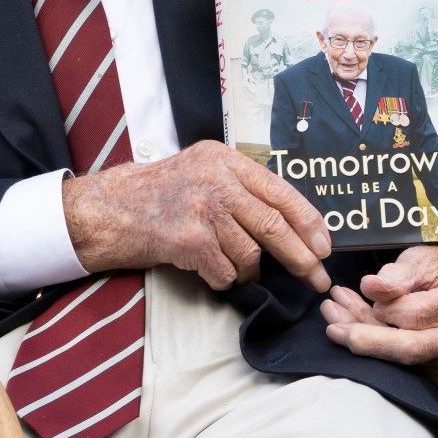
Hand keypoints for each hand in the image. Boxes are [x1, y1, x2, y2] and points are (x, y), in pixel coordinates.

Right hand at [62, 140, 331, 292]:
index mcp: (224, 159)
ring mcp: (202, 209)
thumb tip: (291, 221)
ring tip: (227, 263)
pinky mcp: (189, 239)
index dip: (308, 221)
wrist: (111, 208)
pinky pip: (226, 273)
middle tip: (317, 279)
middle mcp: (215, 179)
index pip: (279, 190)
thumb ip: (239, 185)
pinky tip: (204, 266)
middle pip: (273, 225)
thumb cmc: (158, 194)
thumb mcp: (201, 170)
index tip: (325, 245)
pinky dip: (221, 278)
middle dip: (301, 257)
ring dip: (246, 270)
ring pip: (250, 255)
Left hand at [320, 243, 437, 383]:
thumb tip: (369, 287)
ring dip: (364, 339)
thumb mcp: (421, 256)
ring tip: (333, 314)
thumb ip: (397, 274)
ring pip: (403, 359)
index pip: (416, 315)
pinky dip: (376, 344)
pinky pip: (404, 362)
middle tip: (332, 328)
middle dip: (367, 341)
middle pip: (411, 349)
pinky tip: (351, 323)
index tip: (363, 289)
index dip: (385, 308)